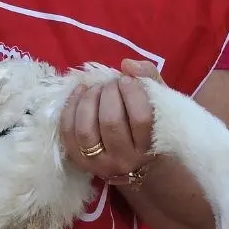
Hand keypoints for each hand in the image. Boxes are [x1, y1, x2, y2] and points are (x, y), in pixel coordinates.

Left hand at [60, 59, 158, 180]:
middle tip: (111, 83)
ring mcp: (99, 163)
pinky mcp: (79, 161)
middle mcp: (125, 160)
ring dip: (88, 101)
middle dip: (108, 94)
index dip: (133, 93)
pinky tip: (80, 92)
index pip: (141, 119)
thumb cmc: (151, 128)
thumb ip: (150, 78)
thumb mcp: (160, 104)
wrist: (137, 163)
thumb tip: (127, 65)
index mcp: (149, 148)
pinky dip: (70, 107)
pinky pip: (68, 132)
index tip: (128, 80)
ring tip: (95, 88)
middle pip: (111, 123)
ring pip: (86, 130)